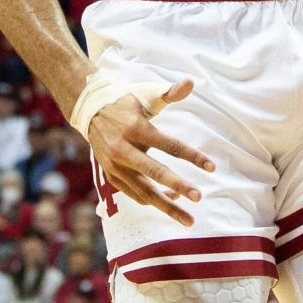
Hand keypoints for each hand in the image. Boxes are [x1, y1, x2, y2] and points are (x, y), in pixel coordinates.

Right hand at [86, 79, 214, 225]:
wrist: (91, 113)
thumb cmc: (126, 104)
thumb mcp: (146, 95)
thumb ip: (170, 93)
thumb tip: (192, 82)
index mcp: (136, 128)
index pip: (169, 145)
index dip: (191, 156)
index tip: (211, 167)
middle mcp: (123, 149)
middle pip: (154, 172)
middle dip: (178, 186)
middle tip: (199, 197)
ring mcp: (115, 166)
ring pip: (143, 192)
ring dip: (167, 207)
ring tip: (189, 219)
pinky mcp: (111, 177)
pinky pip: (135, 194)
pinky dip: (153, 200)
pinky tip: (172, 201)